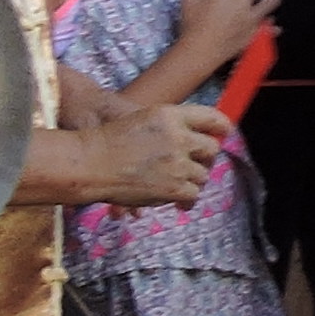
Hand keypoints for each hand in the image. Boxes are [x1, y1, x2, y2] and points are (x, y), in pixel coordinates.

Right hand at [89, 103, 226, 211]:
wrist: (90, 164)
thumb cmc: (109, 141)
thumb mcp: (143, 119)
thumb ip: (172, 125)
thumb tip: (199, 136)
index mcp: (170, 115)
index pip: (211, 117)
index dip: (222, 126)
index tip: (225, 132)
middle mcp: (178, 137)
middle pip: (211, 148)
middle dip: (205, 157)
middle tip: (195, 164)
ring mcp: (177, 163)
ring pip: (203, 174)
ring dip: (192, 179)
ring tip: (175, 181)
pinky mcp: (174, 186)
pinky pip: (193, 194)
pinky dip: (185, 198)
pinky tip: (176, 199)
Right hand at [172, 0, 274, 73]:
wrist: (200, 51)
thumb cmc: (193, 29)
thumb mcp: (187, 2)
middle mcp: (241, 3)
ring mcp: (251, 18)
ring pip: (271, 2)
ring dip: (271, 1)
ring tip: (271, 1)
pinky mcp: (255, 33)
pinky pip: (270, 28)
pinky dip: (272, 28)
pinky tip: (273, 27)